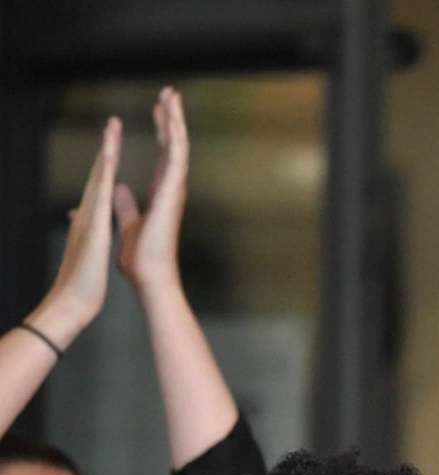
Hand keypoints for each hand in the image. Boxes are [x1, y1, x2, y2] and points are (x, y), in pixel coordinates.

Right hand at [28, 118, 120, 345]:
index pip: (101, 183)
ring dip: (105, 151)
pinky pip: (99, 196)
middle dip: (107, 145)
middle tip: (113, 121)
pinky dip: (104, 178)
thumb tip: (85, 212)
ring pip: (97, 177)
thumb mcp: (91, 245)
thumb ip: (88, 226)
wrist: (72, 300)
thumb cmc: (83, 278)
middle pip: (99, 172)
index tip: (113, 139)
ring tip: (112, 127)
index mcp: (92, 217)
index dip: (108, 161)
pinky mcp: (92, 225)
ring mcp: (88, 216)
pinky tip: (110, 161)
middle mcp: (88, 211)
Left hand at [116, 88, 187, 293]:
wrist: (150, 275)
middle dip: (171, 118)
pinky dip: (175, 137)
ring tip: (171, 96)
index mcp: (162, 195)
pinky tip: (173, 119)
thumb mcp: (127, 225)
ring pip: (177, 146)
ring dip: (175, 120)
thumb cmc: (141, 258)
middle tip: (170, 93)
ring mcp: (175, 190)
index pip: (163, 156)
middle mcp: (172, 190)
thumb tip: (120, 189)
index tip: (159, 110)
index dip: (162, 131)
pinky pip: (176, 158)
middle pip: (173, 145)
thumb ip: (126, 206)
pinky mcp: (172, 193)